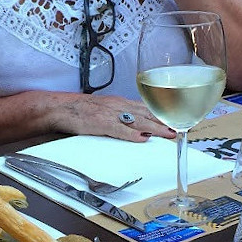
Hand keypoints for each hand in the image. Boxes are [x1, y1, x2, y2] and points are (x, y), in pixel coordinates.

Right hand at [51, 92, 174, 142]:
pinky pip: (119, 130)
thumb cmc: (80, 110)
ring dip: (155, 127)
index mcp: (119, 102)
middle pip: (147, 113)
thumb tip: (134, 126)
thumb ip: (119, 115)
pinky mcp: (101, 123)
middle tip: (180, 127)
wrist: (61, 107)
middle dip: (165, 120)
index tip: (176, 119)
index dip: (163, 113)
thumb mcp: (104, 108)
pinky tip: (142, 139)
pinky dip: (132, 135)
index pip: (146, 107)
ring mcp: (110, 114)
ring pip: (138, 121)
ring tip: (169, 134)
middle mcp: (118, 106)